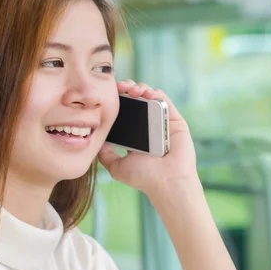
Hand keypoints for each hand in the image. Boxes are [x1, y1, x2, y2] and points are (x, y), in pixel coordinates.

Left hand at [98, 80, 196, 200]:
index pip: (124, 110)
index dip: (117, 100)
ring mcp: (161, 121)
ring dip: (139, 88)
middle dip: (126, 89)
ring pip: (150, 96)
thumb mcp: (116, 167)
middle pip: (136, 99)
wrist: (166, 182)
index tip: (108, 95)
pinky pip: (165, 100)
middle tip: (119, 88)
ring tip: (131, 90)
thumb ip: (105, 155)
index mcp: (135, 134)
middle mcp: (148, 125)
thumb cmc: (144, 177)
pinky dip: (155, 92)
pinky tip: (146, 94)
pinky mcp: (174, 120)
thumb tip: (96, 142)